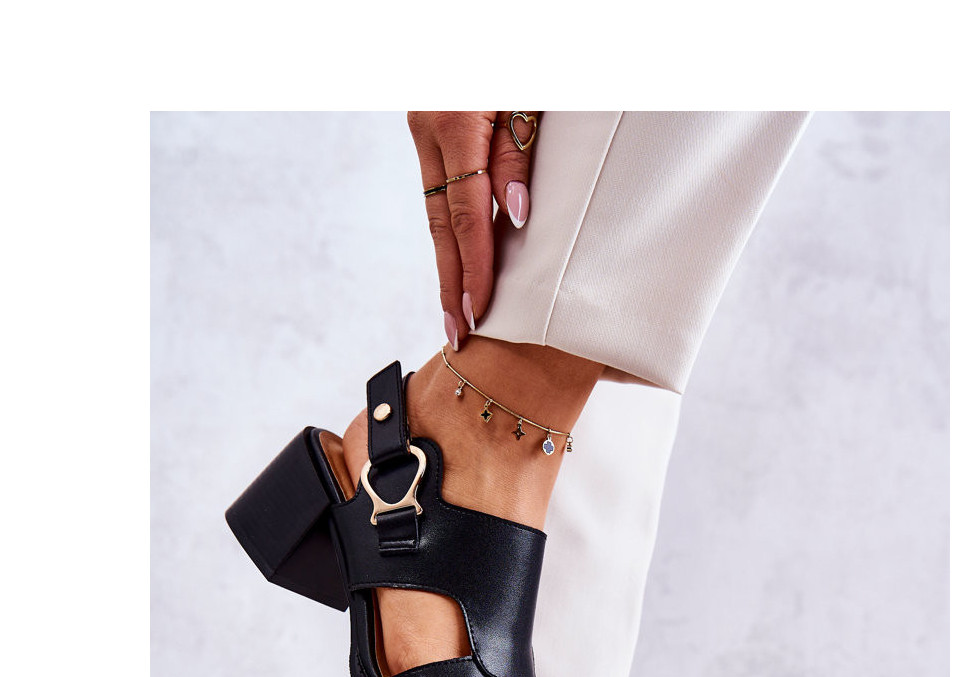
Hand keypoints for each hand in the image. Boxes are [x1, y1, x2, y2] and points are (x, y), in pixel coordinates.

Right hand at [407, 111, 537, 349]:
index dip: (473, 267)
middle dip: (450, 282)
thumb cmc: (526, 51)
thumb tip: (515, 217)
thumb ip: (517, 154)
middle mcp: (428, 126)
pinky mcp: (429, 122)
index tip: (477, 311)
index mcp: (454, 119)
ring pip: (434, 207)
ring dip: (447, 260)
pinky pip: (439, 186)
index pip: (466, 213)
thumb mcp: (531, 97)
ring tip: (455, 308)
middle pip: (440, 222)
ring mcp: (423, 123)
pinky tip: (458, 257)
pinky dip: (450, 227)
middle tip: (457, 332)